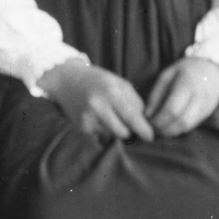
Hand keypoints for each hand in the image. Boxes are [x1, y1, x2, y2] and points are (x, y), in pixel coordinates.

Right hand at [38, 58, 153, 141]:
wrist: (67, 81)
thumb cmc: (99, 81)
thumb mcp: (119, 83)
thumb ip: (134, 101)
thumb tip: (146, 122)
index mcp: (111, 91)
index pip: (131, 116)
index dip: (143, 129)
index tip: (151, 137)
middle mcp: (98, 106)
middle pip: (123, 132)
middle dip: (129, 130)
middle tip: (128, 123)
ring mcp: (88, 118)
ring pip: (113, 135)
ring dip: (116, 130)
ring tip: (109, 115)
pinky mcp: (82, 128)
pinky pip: (102, 136)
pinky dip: (104, 130)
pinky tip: (98, 117)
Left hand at [145, 57, 218, 136]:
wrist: (212, 69)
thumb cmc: (185, 70)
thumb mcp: (166, 76)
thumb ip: (156, 95)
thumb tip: (147, 116)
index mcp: (187, 84)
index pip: (172, 110)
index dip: (159, 120)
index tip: (148, 123)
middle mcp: (199, 98)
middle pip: (181, 122)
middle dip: (164, 130)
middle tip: (152, 129)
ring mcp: (206, 107)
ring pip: (187, 127)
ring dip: (171, 132)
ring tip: (159, 129)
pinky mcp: (207, 114)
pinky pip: (191, 126)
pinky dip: (178, 129)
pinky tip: (170, 126)